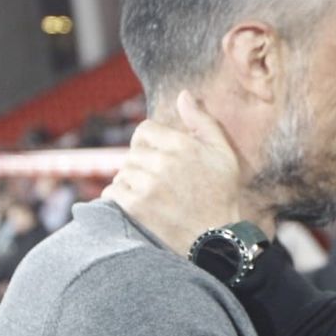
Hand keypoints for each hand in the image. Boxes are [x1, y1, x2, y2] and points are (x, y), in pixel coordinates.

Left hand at [103, 91, 251, 254]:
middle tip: (159, 183)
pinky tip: (138, 206)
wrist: (217, 241)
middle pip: (133, 152)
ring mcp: (147, 185)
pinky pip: (112, 192)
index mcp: (181, 144)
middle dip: (142, 165)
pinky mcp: (135, 207)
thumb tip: (184, 94)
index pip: (144, 130)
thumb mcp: (222, 153)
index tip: (159, 159)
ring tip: (151, 197)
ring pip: (122, 172)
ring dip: (131, 182)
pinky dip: (120, 198)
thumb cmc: (222, 195)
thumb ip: (202, 121)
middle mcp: (162, 162)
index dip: (150, 143)